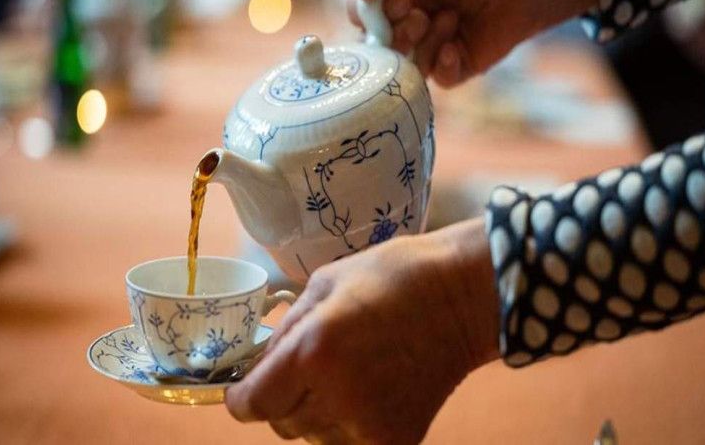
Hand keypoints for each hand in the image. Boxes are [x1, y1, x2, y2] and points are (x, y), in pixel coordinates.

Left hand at [226, 218, 499, 443]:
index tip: (244, 388)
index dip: (241, 398)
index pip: (252, 404)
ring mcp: (370, 425)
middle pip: (280, 423)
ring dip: (314, 412)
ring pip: (312, 437)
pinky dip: (344, 425)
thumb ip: (285, 330)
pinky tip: (365, 391)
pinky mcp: (397, 440)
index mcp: (315, 350)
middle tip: (303, 369)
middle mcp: (338, 396)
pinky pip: (346, 444)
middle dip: (281, 398)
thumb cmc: (392, 276)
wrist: (463, 298)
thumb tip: (260, 366)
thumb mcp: (325, 283)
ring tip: (342, 375)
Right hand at [348, 0, 597, 86]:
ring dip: (421, 46)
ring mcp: (434, 44)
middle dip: (396, 34)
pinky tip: (454, 46)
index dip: (370, 16)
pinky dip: (442, 66)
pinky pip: (438, 79)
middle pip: (379, 47)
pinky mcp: (459, 64)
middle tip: (419, 16)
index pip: (362, 14)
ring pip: (406, 66)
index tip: (397, 1)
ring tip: (448, 19)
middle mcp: (411, 20)